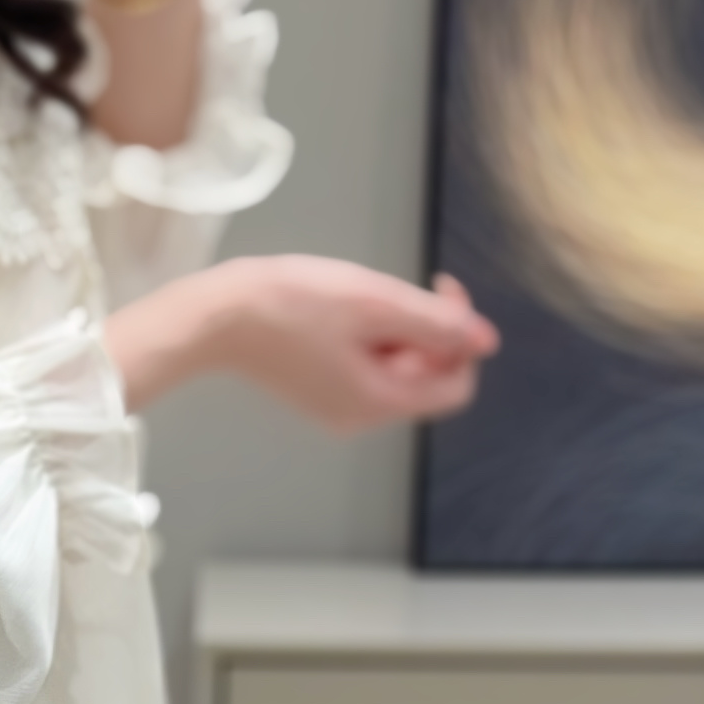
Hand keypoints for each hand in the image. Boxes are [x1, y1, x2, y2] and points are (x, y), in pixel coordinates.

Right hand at [107, 256, 500, 422]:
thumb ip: (436, 323)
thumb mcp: (374, 303)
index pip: (456, 388)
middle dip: (428, 332)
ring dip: (397, 332)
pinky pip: (366, 369)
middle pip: (426, 379)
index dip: (463, 341)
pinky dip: (371, 339)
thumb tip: (487, 340)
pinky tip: (344, 312)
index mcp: (379, 402)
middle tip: (403, 285)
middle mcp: (361, 418)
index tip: (442, 292)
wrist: (217, 316)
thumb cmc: (293, 304)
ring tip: (363, 298)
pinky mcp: (317, 393)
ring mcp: (337, 408)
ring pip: (396, 371)